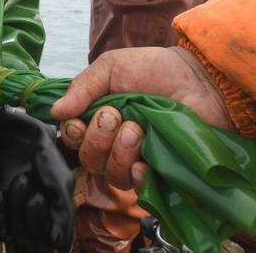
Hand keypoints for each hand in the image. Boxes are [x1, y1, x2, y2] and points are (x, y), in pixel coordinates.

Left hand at [0, 107, 73, 250]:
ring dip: (1, 210)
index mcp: (48, 212)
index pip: (44, 237)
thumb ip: (61, 209)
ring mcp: (7, 213)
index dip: (38, 220)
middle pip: (24, 235)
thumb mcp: (57, 176)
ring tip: (2, 185)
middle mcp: (28, 216)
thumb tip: (60, 246)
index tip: (38, 196)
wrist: (7, 127)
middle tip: (22, 179)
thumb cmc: (37, 148)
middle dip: (21, 207)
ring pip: (3, 232)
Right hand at [49, 47, 231, 191]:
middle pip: (88, 160)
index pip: (73, 139)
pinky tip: (144, 162)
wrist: (200, 79)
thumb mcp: (112, 67)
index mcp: (99, 117)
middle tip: (115, 116)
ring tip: (136, 130)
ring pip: (111, 175)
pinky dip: (137, 177)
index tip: (79, 122)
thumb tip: (54, 112)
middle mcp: (114, 142)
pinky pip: (139, 188)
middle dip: (97, 139)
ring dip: (118, 153)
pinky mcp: (161, 173)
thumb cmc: (156, 69)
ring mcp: (138, 159)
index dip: (72, 135)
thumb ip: (83, 87)